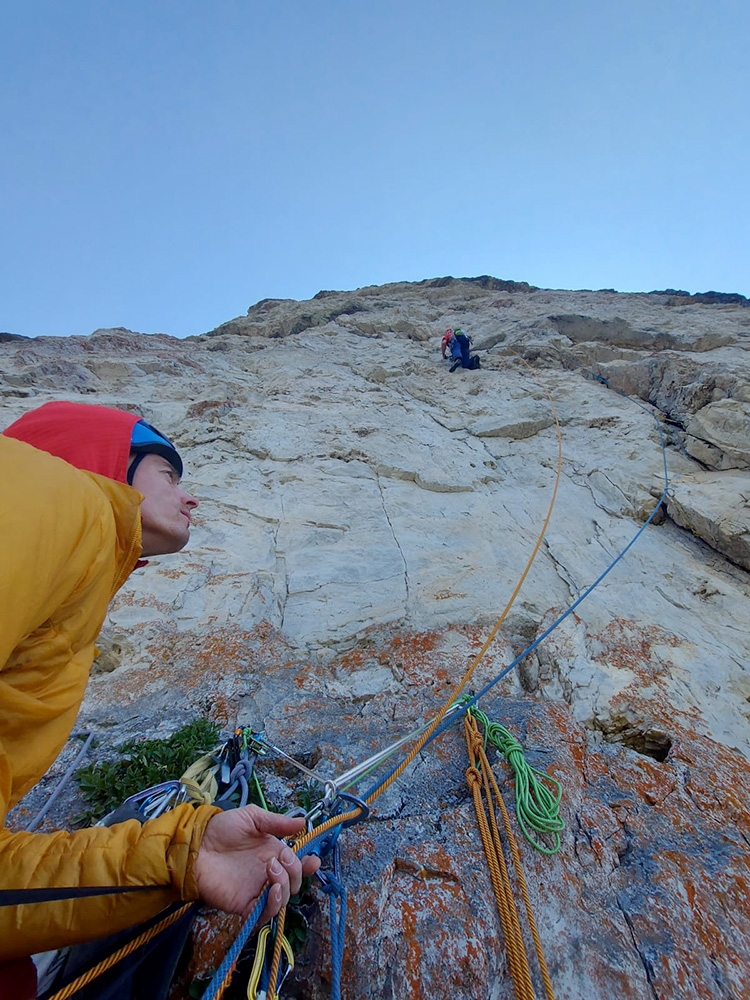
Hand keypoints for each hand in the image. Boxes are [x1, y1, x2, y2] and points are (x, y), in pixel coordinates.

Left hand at [194, 806, 319, 921]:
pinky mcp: (244, 905)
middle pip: (293, 883)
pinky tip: (270, 892)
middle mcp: (268, 874)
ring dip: (284, 887)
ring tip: (271, 871)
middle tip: (278, 859)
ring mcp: (256, 890)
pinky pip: (264, 914)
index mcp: (273, 853)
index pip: (297, 865)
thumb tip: (303, 822)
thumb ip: (277, 822)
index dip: (307, 866)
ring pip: (282, 900)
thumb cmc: (221, 829)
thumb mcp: (251, 817)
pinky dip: (272, 907)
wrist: (196, 845)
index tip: (313, 861)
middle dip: (293, 872)